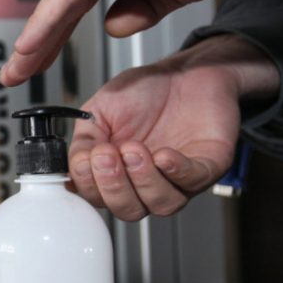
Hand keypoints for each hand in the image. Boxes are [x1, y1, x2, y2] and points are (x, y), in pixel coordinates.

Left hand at [0, 0, 267, 86]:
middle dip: (36, 43)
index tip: (37, 62)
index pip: (71, 2)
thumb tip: (113, 26)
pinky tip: (31, 46)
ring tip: (17, 70)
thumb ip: (139, 9)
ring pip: (57, 1)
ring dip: (35, 40)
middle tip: (15, 73)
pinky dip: (47, 23)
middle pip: (57, 3)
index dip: (54, 35)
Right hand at [69, 35, 278, 220]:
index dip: (89, 185)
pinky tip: (164, 155)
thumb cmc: (144, 92)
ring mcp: (177, 179)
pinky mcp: (208, 167)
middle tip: (108, 156)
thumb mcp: (100, 110)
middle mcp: (146, 182)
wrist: (183, 72)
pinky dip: (177, 171)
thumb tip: (74, 165)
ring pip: (162, 204)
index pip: (97, 198)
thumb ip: (83, 139)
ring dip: (144, 181)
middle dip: (115, 186)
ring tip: (135, 150)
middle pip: (129, 210)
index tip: (86, 159)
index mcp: (117, 172)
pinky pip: (193, 181)